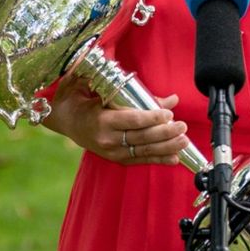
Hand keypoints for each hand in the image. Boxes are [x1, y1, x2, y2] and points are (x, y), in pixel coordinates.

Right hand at [46, 74, 189, 165]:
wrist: (65, 120)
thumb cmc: (86, 100)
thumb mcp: (105, 90)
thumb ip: (138, 93)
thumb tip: (171, 99)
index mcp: (102, 120)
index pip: (132, 120)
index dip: (151, 118)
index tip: (168, 114)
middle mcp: (106, 139)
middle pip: (141, 138)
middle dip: (164, 133)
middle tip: (182, 126)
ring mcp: (111, 152)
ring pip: (143, 151)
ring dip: (166, 147)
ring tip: (183, 141)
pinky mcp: (116, 159)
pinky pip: (140, 160)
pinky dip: (158, 159)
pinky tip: (174, 158)